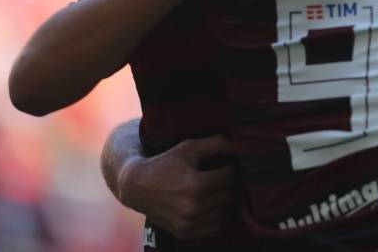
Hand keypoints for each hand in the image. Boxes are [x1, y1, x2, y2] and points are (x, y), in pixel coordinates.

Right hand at [117, 135, 237, 239]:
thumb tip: (241, 145)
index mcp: (195, 185)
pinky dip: (217, 216)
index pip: (231, 177)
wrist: (136, 186)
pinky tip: (209, 204)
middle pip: (230, 195)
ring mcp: (188, 223)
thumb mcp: (190, 147)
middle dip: (230, 184)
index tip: (226, 164)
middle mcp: (193, 208)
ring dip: (225, 200)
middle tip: (223, 176)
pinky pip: (215, 227)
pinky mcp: (184, 232)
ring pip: (225, 212)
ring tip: (216, 189)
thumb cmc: (165, 163)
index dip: (232, 168)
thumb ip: (218, 144)